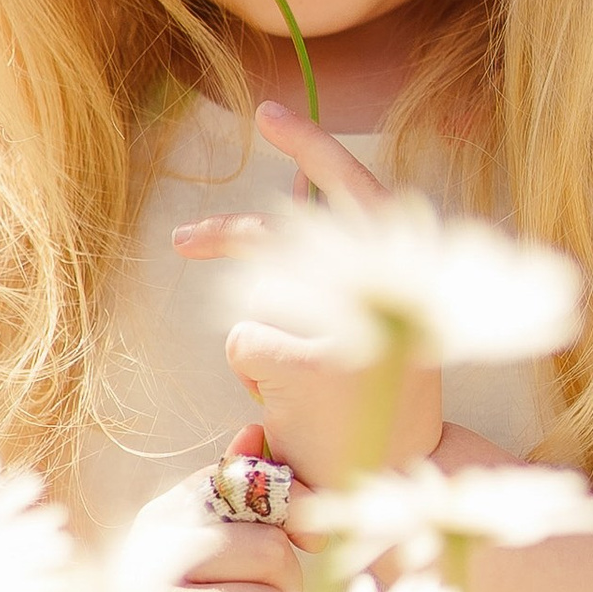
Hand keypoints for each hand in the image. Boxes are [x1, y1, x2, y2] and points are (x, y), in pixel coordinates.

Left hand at [173, 102, 439, 489]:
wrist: (402, 477)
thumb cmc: (385, 397)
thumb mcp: (378, 318)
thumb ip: (344, 255)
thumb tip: (299, 180)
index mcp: (410, 271)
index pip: (358, 188)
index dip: (312, 146)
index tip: (269, 114)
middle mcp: (387, 290)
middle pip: (281, 239)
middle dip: (225, 236)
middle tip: (181, 240)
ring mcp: (348, 325)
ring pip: (257, 302)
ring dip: (264, 344)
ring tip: (306, 392)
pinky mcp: (308, 365)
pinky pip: (243, 341)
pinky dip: (253, 376)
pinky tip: (288, 409)